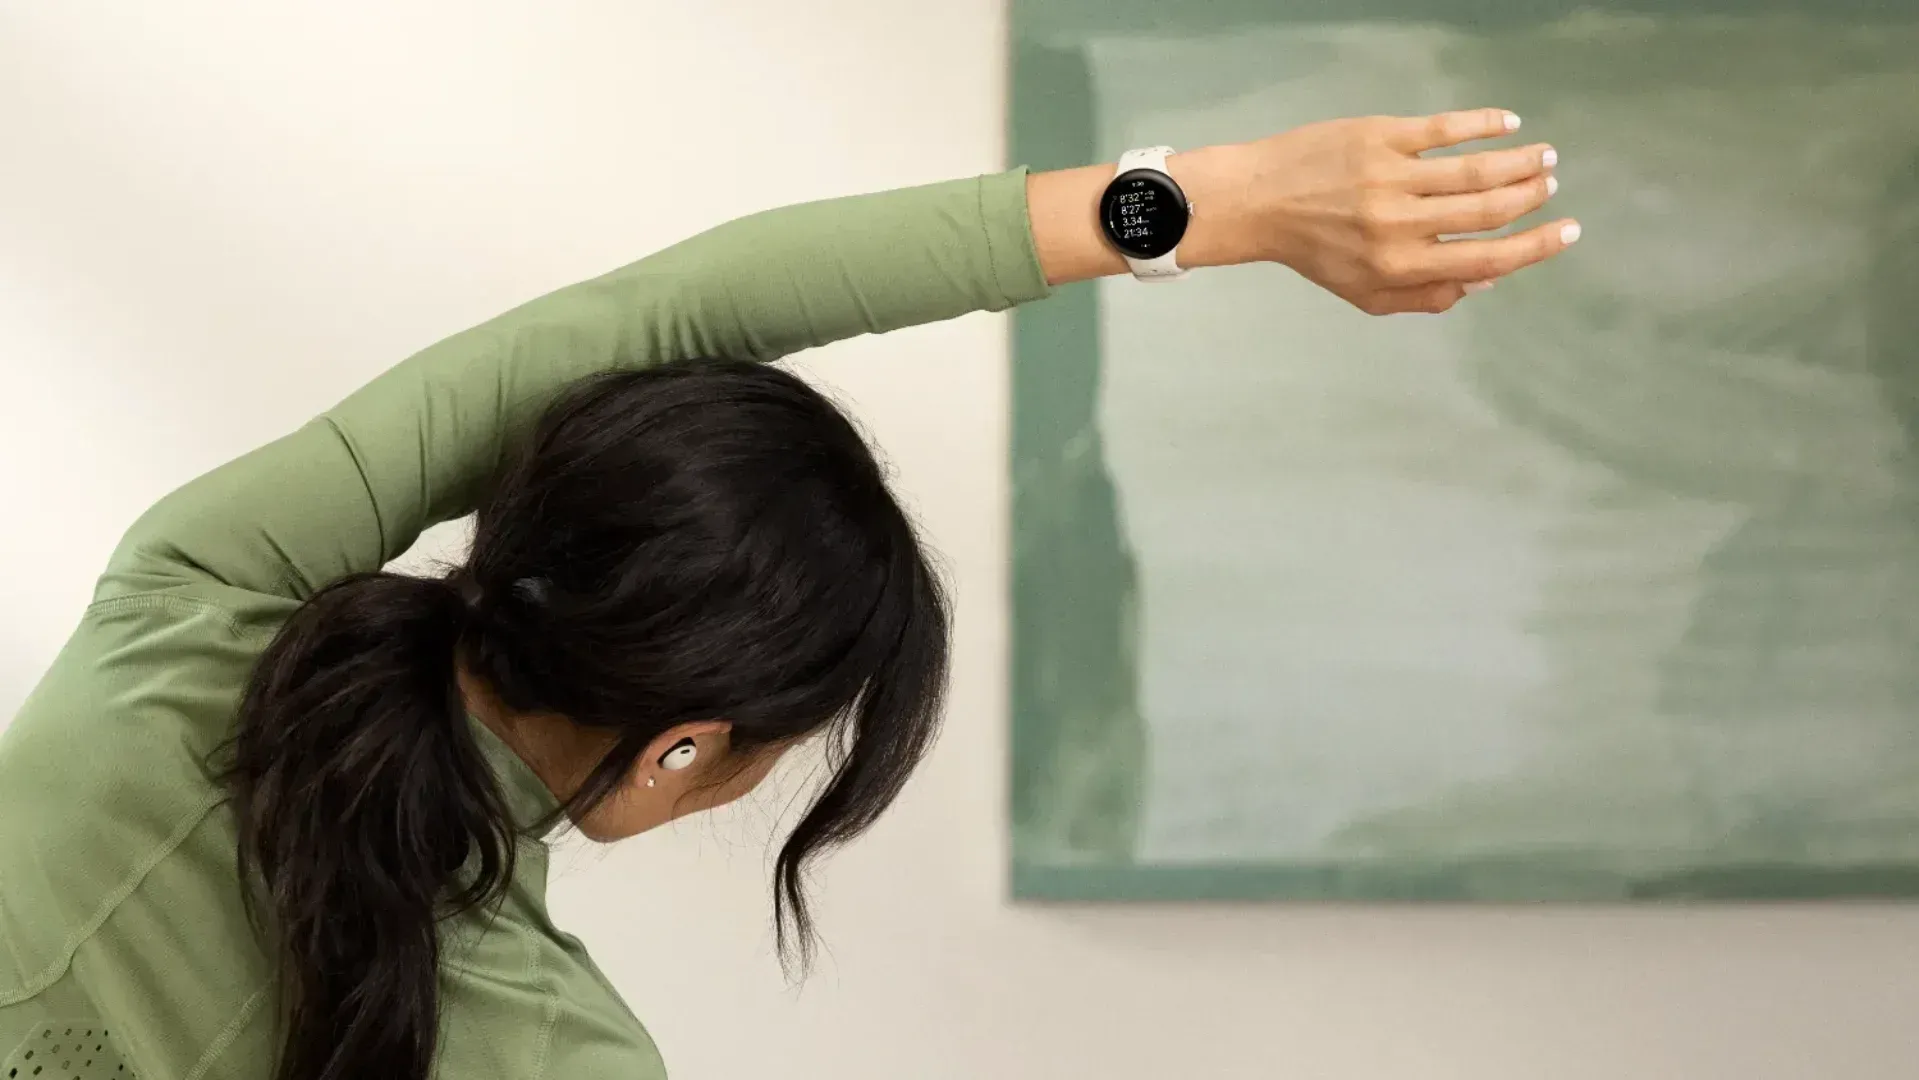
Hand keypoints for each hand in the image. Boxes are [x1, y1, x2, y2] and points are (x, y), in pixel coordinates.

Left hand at [1239, 108, 1573, 313]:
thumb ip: (1428, 296)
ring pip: (1476, 169)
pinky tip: (1509, 124)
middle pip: (1489, 210)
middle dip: (1532, 198)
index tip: (1569, 232)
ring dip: (1520, 162)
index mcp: (1401, 266)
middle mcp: (1400, 223)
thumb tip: (1487, 280)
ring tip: (1545, 157)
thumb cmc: (1316, 251)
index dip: (1536, 246)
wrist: (1260, 201)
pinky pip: (1444, 129)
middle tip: (1552, 186)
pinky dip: (1483, 125)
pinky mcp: (1379, 136)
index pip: (1488, 257)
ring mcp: (1391, 176)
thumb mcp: (1366, 293)